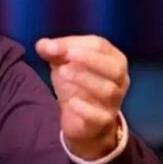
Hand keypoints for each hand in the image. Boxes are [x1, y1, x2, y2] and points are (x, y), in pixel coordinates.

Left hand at [35, 35, 128, 159]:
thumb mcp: (63, 63)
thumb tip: (43, 45)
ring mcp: (114, 101)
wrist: (80, 119)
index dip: (76, 43)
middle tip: (67, 56)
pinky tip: (71, 102)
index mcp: (112, 59)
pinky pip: (100, 116)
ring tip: (62, 73)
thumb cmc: (75, 83)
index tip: (52, 47)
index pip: (100, 46)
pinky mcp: (104, 120)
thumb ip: (52, 51)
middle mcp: (119, 80)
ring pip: (108, 90)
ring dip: (85, 79)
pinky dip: (86, 108)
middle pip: (114, 68)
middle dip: (91, 59)